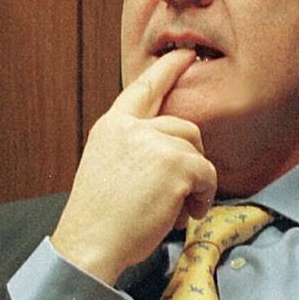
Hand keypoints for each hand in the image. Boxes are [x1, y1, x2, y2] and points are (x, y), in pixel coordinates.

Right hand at [50, 49, 216, 283]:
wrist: (91, 243)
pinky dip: (202, 197)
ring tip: (177, 208)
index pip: (142, 89)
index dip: (166, 71)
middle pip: (183, 126)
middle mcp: (131, 128)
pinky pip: (207, 175)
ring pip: (196, 150)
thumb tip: (172, 152)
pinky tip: (183, 215)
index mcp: (111, 127)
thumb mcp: (108, 168)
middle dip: (189, 157)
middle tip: (183, 189)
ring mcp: (154, 142)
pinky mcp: (176, 164)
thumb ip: (134, 149)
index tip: (184, 56)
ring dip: (195, 181)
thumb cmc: (99, 219)